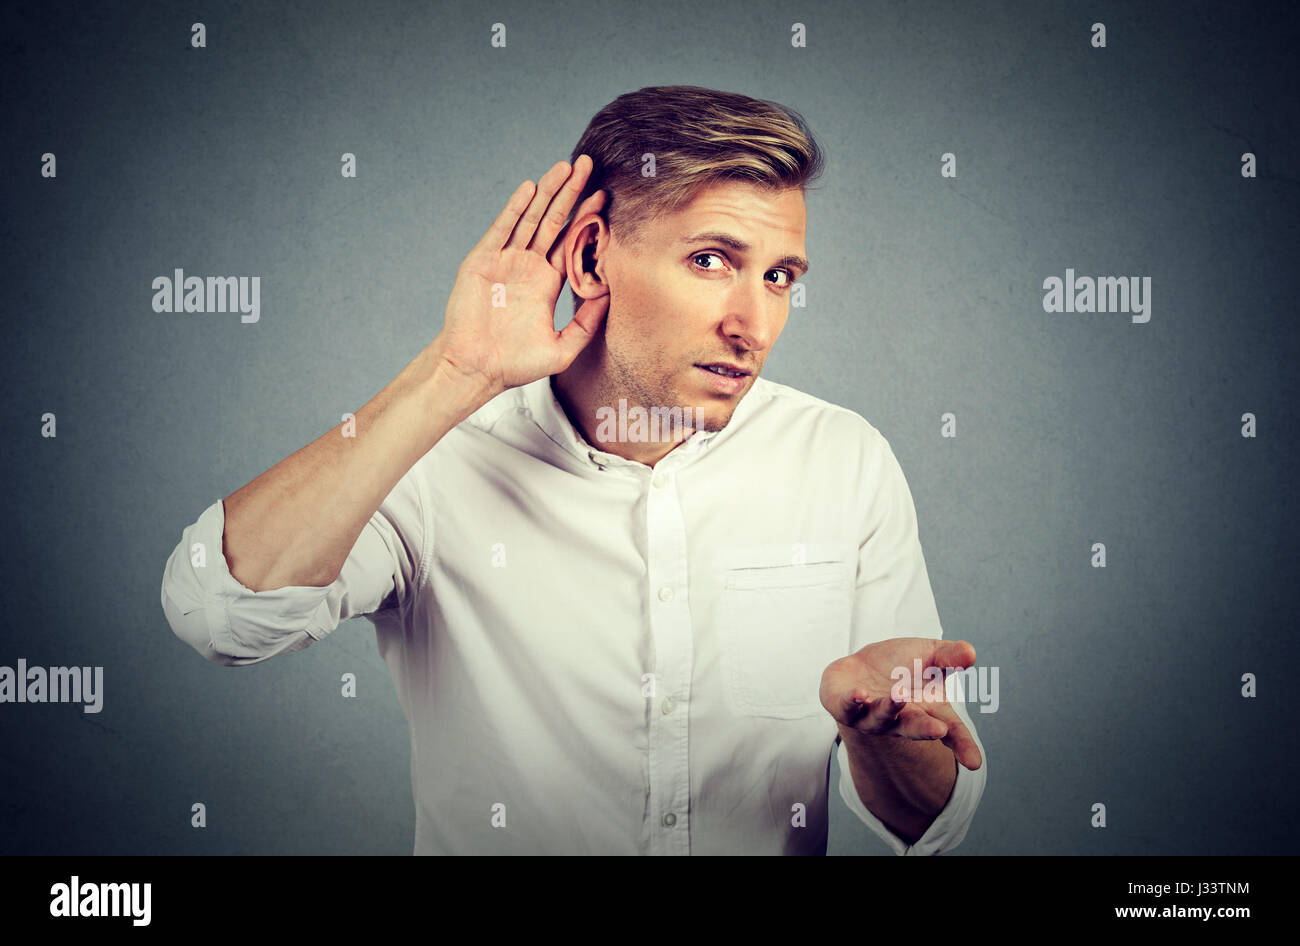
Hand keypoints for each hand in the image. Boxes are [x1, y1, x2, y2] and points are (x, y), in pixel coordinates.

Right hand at [434, 155, 609, 396]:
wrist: (476, 369)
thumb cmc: (515, 365)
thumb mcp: (563, 347)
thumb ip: (587, 322)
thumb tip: (610, 293)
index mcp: (546, 284)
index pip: (571, 242)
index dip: (587, 219)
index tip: (605, 197)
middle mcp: (527, 267)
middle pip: (554, 221)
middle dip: (571, 193)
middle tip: (589, 165)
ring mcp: (504, 261)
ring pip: (530, 218)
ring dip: (547, 192)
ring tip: (565, 167)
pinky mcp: (483, 261)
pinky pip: (502, 229)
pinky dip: (515, 209)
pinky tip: (530, 189)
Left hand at [820, 638, 982, 769]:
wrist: (860, 668)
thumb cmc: (902, 665)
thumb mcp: (931, 656)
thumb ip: (950, 657)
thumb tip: (970, 653)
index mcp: (926, 712)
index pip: (950, 731)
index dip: (963, 745)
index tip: (974, 762)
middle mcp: (899, 720)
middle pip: (914, 728)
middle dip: (925, 729)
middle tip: (939, 729)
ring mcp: (870, 716)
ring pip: (880, 719)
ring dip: (889, 709)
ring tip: (899, 696)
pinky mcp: (842, 706)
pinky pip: (846, 707)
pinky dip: (852, 701)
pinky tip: (859, 694)